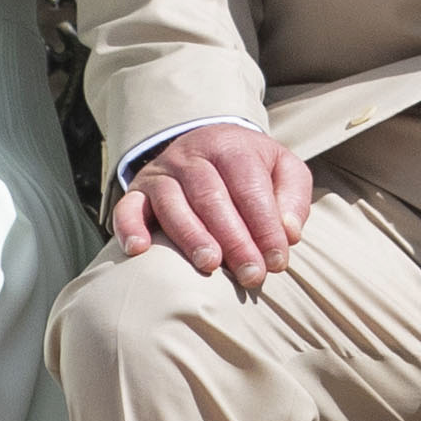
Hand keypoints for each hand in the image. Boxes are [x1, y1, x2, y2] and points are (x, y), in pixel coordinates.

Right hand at [111, 123, 314, 295]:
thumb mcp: (282, 169)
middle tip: (250, 274)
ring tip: (209, 265)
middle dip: (234, 239)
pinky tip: (140, 250)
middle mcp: (192, 156)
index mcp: (231, 147)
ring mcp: (162, 173)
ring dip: (191, 236)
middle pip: (211, 197)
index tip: (278, 261)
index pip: (249, 187)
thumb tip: (289, 234)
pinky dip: (129, 228)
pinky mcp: (138, 190)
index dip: (264, 226)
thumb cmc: (250, 170)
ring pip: (172, 203)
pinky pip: (127, 208)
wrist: (207, 145)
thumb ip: (292, 197)